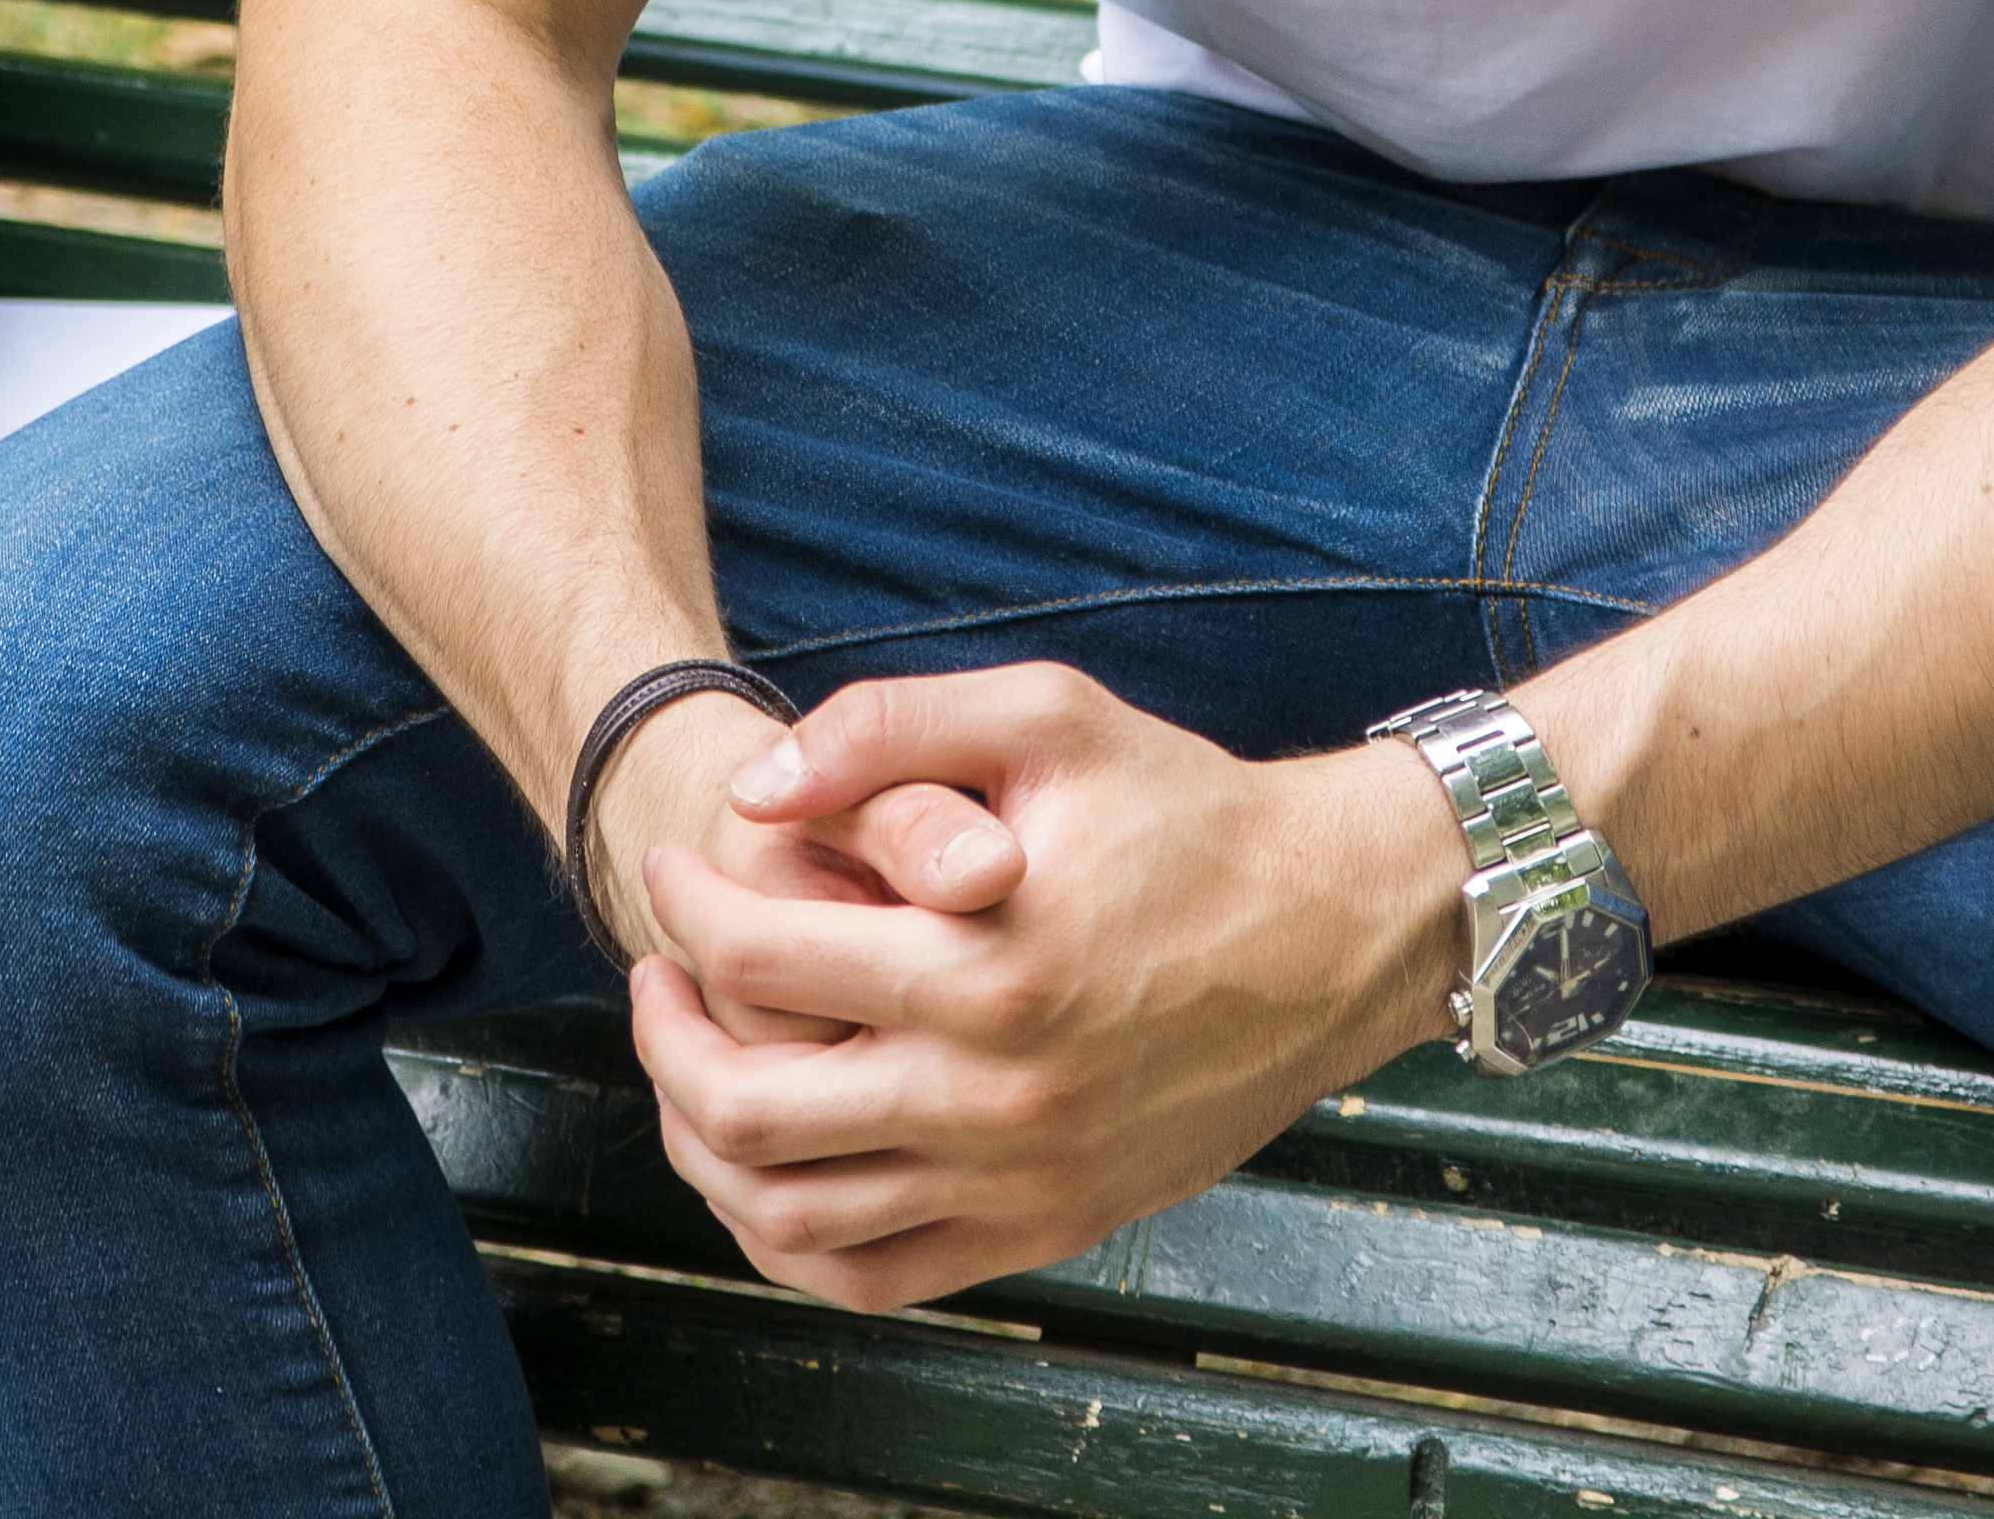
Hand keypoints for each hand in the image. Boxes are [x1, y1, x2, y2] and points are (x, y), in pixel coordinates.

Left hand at [625, 661, 1463, 1309]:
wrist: (1335, 928)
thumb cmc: (1187, 808)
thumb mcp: (1048, 717)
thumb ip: (889, 728)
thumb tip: (753, 789)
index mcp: (988, 964)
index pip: (760, 957)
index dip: (685, 903)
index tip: (674, 865)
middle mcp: (997, 1092)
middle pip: (746, 1107)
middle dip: (665, 1033)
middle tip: (658, 971)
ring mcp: (1021, 1176)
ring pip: (793, 1213)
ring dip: (704, 1145)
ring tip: (694, 1064)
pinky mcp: (1047, 1224)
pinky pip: (875, 1276)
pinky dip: (790, 1240)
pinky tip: (769, 1166)